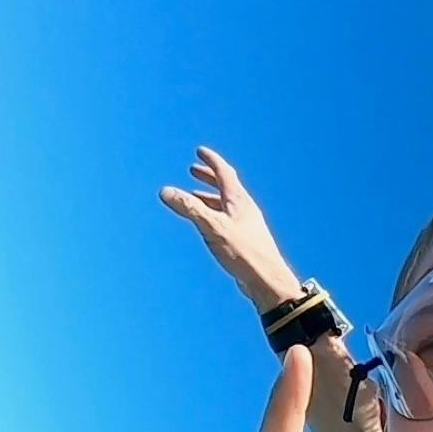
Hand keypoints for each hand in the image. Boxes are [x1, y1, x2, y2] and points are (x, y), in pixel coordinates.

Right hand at [159, 146, 305, 313]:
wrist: (266, 279)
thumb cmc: (243, 252)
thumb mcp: (212, 227)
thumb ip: (189, 208)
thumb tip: (166, 191)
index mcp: (238, 200)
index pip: (224, 172)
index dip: (211, 161)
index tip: (200, 151)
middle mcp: (244, 208)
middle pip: (225, 186)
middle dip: (208, 177)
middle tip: (193, 169)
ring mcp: (246, 224)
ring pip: (224, 204)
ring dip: (208, 197)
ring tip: (194, 196)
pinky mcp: (245, 239)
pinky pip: (226, 219)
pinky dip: (213, 214)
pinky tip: (208, 224)